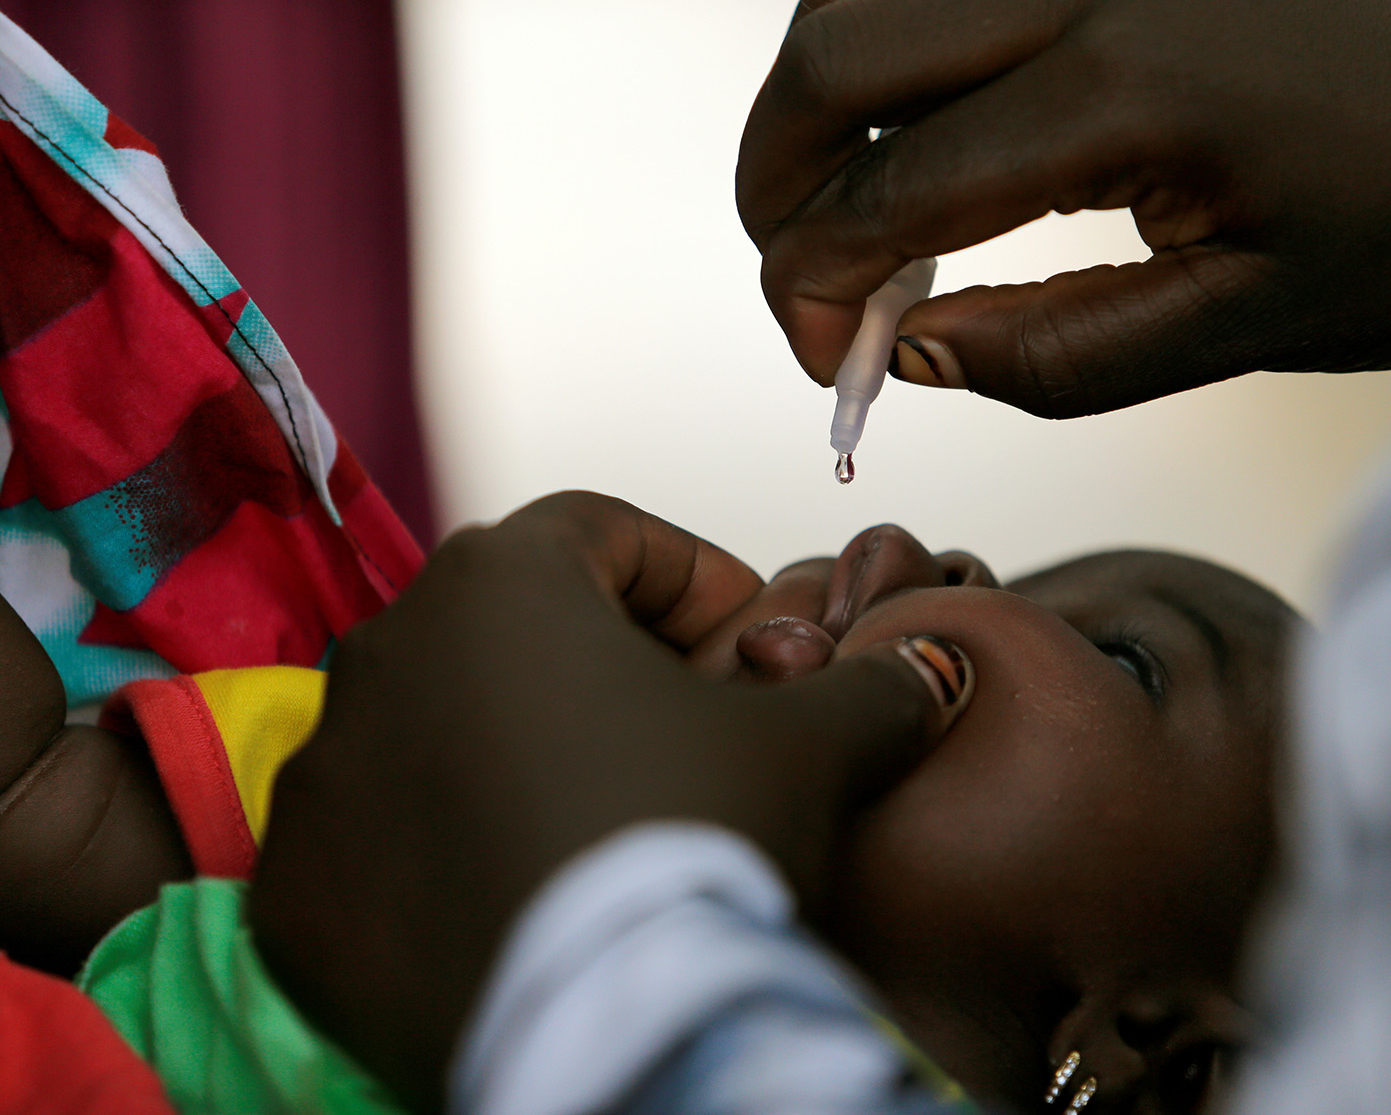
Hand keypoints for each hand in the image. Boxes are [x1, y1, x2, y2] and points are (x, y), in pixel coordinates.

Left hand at [248, 492, 970, 1109]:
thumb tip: (927, 667)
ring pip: (440, 726)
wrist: (608, 1028)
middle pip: (518, 625)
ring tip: (605, 818)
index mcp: (499, 581)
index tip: (752, 640)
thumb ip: (872, 681)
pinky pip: (379, 837)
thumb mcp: (813, 745)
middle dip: (610, 664)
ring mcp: (323, 771)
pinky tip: (522, 891)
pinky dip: (446, 846)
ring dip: (522, 750)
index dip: (696, 576)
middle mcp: (386, 651)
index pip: (606, 530)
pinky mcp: (295, 889)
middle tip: (689, 733)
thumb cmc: (699, 844)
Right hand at [738, 0, 1390, 416]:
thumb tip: (913, 352)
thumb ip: (1059, 356)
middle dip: (774, 186)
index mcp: (1129, 88)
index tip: (827, 362)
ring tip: (848, 194)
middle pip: (834, 55)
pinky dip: (887, 25)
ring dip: (819, 95)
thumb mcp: (1254, 324)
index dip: (814, 290)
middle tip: (798, 277)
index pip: (887, 195)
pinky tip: (917, 105)